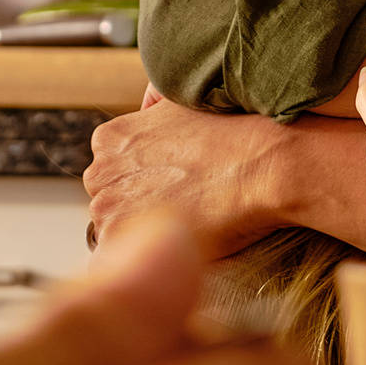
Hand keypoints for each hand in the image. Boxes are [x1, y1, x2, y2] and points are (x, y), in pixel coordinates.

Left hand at [85, 85, 315, 256]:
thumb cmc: (236, 135)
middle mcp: (101, 171)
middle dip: (139, 207)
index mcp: (110, 138)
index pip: (114, 174)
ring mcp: (108, 207)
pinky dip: (150, 256)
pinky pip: (127, 259)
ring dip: (145, 233)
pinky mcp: (126, 239)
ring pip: (119, 231)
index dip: (145, 184)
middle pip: (112, 201)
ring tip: (188, 225)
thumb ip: (153, 112)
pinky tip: (182, 242)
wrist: (265, 165)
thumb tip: (147, 108)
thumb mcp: (184, 105)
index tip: (173, 187)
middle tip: (183, 208)